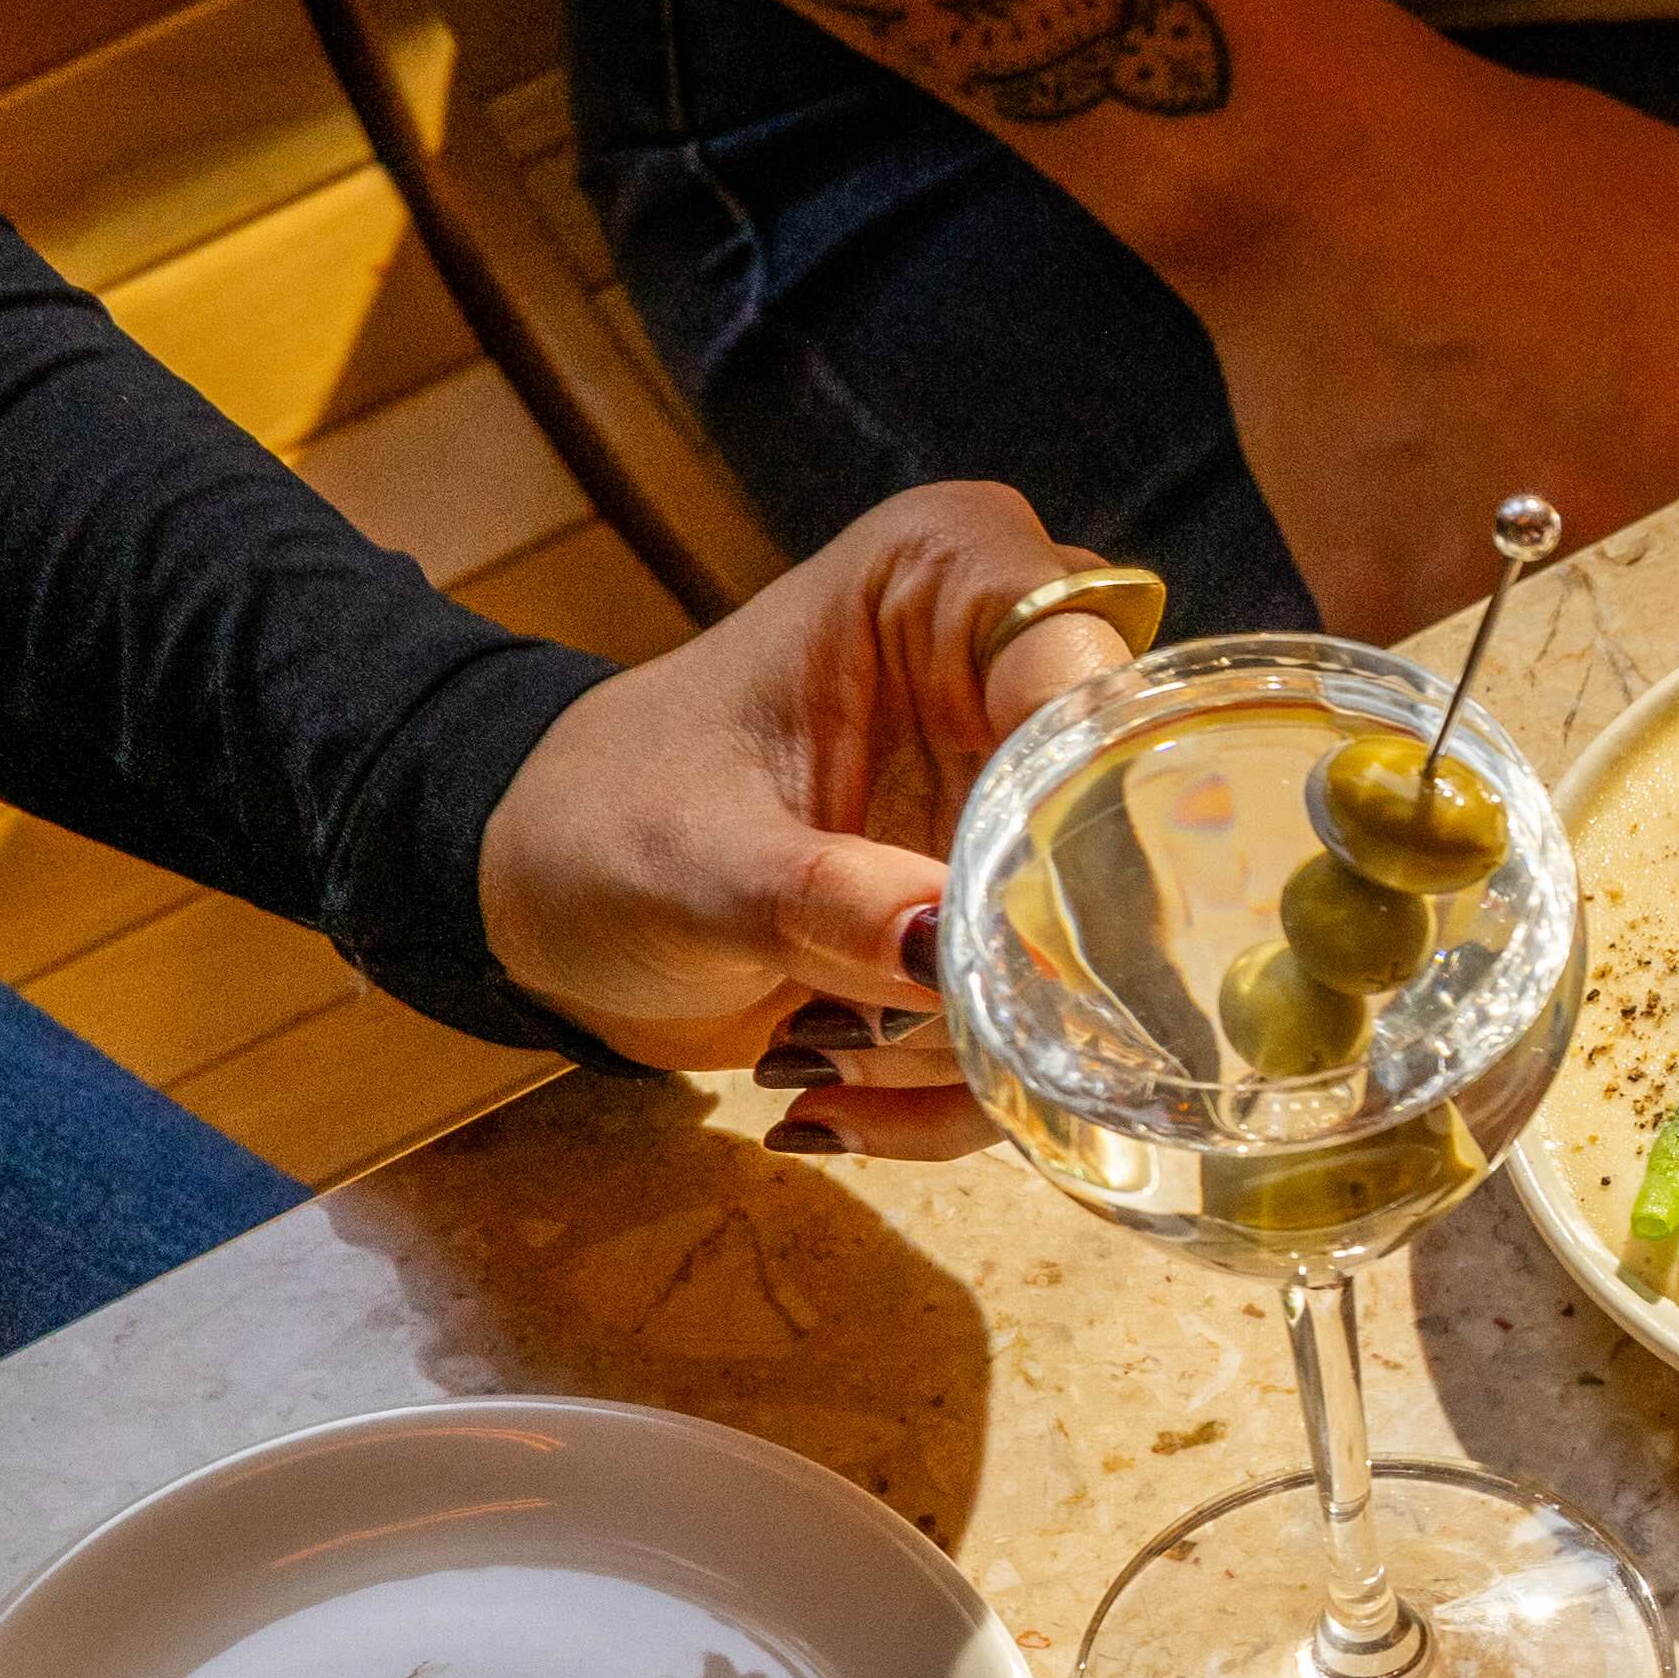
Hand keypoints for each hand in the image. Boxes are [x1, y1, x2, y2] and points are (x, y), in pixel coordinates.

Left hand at [480, 480, 1155, 1148]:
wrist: (556, 905)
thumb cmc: (600, 825)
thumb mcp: (690, 863)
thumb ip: (820, 900)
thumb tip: (949, 957)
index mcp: (945, 586)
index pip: (1086, 665)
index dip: (1071, 794)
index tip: (984, 916)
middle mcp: (1017, 681)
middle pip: (1122, 831)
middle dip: (1005, 962)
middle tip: (874, 1012)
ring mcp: (1034, 812)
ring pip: (1094, 957)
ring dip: (951, 1043)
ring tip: (808, 1042)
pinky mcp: (1028, 919)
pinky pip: (1059, 1030)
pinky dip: (949, 1091)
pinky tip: (828, 1086)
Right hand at [1165, 16, 1678, 635]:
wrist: (1308, 161)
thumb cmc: (1532, 176)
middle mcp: (1603, 549)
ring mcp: (1480, 590)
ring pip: (1570, 661)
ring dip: (1582, 631)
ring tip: (1553, 547)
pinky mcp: (1379, 606)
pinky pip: (1456, 661)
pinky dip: (1473, 629)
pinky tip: (1468, 555)